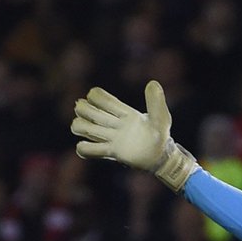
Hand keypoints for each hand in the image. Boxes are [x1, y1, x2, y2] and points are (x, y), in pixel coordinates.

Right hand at [71, 81, 200, 191]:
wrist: (160, 157)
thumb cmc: (160, 135)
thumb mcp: (161, 117)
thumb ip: (156, 102)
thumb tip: (152, 83)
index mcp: (122, 111)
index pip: (99, 97)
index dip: (95, 96)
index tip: (99, 101)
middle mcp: (113, 123)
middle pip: (87, 110)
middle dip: (84, 109)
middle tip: (94, 117)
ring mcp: (111, 138)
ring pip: (83, 127)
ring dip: (80, 127)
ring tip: (90, 131)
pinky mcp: (110, 152)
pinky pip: (88, 150)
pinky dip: (84, 148)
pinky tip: (88, 148)